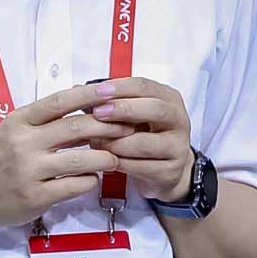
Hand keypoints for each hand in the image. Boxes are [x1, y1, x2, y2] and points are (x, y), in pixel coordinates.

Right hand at [0, 81, 121, 226]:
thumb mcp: (15, 129)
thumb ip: (45, 118)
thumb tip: (86, 100)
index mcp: (20, 121)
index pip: (59, 102)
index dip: (89, 95)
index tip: (113, 91)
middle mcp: (24, 143)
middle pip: (75, 128)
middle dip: (107, 126)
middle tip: (127, 127)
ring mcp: (30, 171)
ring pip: (80, 160)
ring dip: (105, 158)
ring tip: (114, 157)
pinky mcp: (36, 197)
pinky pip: (75, 186)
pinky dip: (90, 180)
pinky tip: (92, 178)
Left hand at [84, 75, 196, 202]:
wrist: (167, 168)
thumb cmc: (145, 135)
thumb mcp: (131, 114)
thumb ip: (109, 102)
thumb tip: (78, 90)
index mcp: (168, 98)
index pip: (145, 86)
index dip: (120, 88)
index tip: (98, 91)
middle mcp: (178, 120)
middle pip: (154, 109)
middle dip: (123, 109)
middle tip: (98, 113)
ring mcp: (177, 146)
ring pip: (144, 143)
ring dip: (116, 142)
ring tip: (96, 142)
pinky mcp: (170, 171)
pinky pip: (140, 167)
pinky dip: (120, 163)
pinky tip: (107, 160)